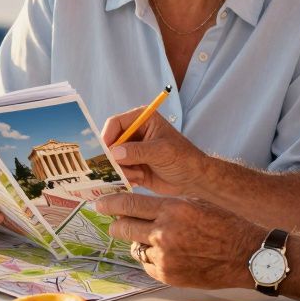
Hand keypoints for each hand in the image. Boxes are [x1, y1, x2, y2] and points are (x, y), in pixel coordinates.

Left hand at [94, 192, 262, 288]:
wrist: (245, 254)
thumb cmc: (224, 225)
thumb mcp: (194, 203)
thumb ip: (166, 206)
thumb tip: (139, 206)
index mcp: (172, 209)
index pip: (129, 204)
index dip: (110, 203)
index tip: (100, 203)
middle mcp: (164, 233)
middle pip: (123, 227)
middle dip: (116, 223)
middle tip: (114, 222)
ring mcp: (165, 256)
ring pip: (134, 247)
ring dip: (138, 242)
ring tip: (154, 239)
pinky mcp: (168, 275)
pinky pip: (147, 264)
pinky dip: (151, 259)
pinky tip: (165, 254)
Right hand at [101, 107, 215, 196]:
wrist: (194, 179)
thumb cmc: (183, 158)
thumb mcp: (161, 152)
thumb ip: (137, 151)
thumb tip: (114, 153)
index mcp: (142, 120)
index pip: (115, 123)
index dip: (107, 136)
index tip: (105, 153)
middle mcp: (134, 133)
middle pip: (110, 142)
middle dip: (111, 157)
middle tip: (116, 168)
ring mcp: (132, 151)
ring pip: (112, 159)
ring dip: (120, 169)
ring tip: (137, 175)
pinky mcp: (132, 167)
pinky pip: (118, 171)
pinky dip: (124, 177)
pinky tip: (138, 180)